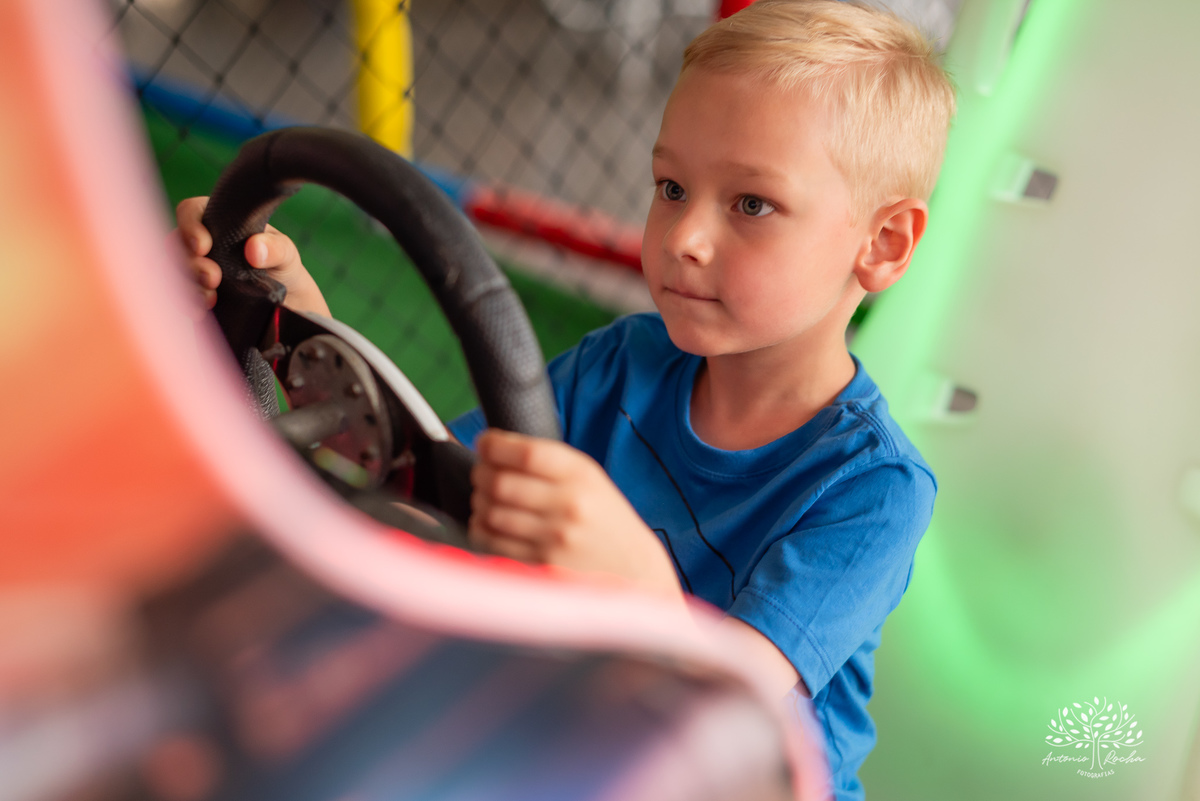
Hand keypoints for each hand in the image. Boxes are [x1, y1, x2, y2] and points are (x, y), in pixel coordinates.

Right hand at [172, 196, 330, 317]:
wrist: (288, 305)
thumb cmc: (283, 268)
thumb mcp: (287, 255)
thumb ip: (276, 248)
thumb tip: (254, 249)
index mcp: (219, 221)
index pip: (191, 211)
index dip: (190, 225)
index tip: (204, 246)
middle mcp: (202, 243)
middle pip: (176, 244)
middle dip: (190, 262)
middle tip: (213, 278)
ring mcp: (195, 269)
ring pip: (173, 270)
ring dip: (187, 284)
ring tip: (211, 298)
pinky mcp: (195, 294)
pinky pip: (178, 295)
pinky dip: (186, 302)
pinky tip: (200, 310)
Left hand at [468, 429, 683, 598]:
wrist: (634, 571)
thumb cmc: (603, 519)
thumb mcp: (589, 479)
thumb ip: (547, 462)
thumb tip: (491, 449)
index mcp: (581, 475)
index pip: (526, 453)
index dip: (494, 446)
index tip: (484, 444)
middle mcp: (569, 505)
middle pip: (500, 482)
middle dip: (480, 474)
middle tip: (481, 474)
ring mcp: (555, 539)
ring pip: (491, 513)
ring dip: (479, 502)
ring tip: (485, 499)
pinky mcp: (542, 566)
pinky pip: (493, 543)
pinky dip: (482, 529)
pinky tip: (489, 523)